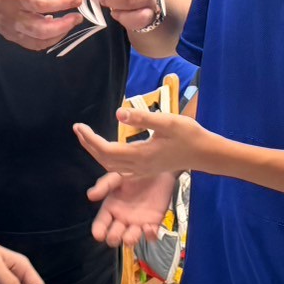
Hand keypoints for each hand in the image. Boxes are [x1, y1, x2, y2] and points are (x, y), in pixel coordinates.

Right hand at [0, 0, 81, 50]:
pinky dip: (47, 39)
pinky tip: (54, 26)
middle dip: (64, 26)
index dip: (61, 3)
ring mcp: (8, 27)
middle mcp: (9, 13)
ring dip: (59, 34)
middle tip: (78, 16)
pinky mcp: (9, 34)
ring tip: (69, 21)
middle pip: (39, 29)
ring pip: (38, 40)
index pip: (40, 3)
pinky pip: (32, 44)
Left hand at [74, 108, 208, 177]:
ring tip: (87, 138)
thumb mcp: (168, 121)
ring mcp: (142, 170)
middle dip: (88, 145)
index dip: (89, 139)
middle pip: (104, 160)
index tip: (79, 126)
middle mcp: (138, 166)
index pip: (106, 149)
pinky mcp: (146, 170)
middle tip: (78, 129)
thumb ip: (142, 118)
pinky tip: (106, 150)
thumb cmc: (189, 135)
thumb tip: (118, 113)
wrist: (205, 154)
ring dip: (96, 152)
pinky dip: (107, 159)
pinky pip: (119, 169)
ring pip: (110, 166)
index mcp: (140, 154)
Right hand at [85, 170, 176, 247]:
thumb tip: (90, 195)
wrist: (159, 168)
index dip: (98, 231)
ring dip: (130, 239)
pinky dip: (150, 236)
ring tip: (134, 231)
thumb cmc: (136, 172)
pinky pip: (150, 236)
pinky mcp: (153, 223)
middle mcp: (122, 218)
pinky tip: (149, 227)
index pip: (101, 224)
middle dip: (114, 238)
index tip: (99, 235)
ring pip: (130, 239)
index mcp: (111, 207)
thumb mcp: (118, 176)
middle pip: (114, 236)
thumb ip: (105, 184)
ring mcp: (138, 222)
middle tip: (118, 232)